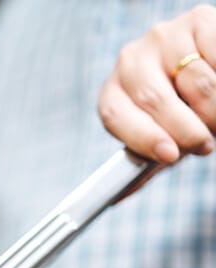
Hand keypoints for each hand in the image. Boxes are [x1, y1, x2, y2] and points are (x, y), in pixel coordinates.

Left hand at [98, 4, 215, 163]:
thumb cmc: (179, 111)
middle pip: (156, 100)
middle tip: (205, 143)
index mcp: (113, 94)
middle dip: (188, 130)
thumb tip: (116, 197)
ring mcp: (163, 38)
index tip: (170, 155)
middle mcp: (130, 62)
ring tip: (215, 115)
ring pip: (198, 82)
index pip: (115, 116)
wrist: (205, 65)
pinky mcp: (197, 19)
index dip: (142, 138)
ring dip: (215, 110)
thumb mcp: (160, 136)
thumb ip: (146, 161)